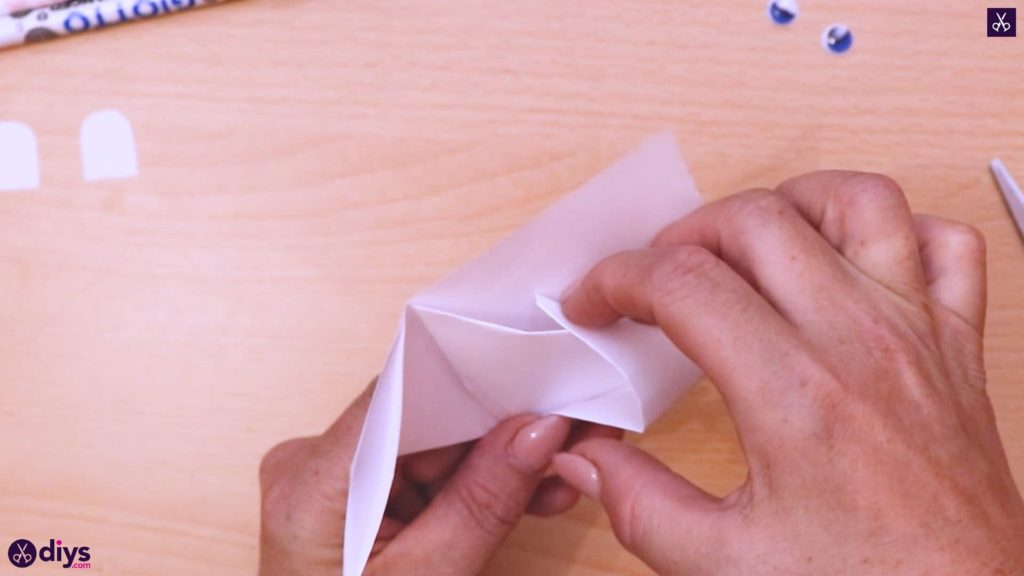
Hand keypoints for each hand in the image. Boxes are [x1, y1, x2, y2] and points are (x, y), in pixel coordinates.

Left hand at [259, 381, 619, 575]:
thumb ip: (484, 503)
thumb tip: (540, 428)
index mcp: (311, 482)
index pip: (398, 394)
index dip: (472, 382)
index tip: (538, 384)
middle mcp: (313, 467)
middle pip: (420, 417)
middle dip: (496, 428)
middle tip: (567, 429)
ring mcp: (335, 483)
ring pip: (432, 447)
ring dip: (496, 462)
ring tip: (559, 476)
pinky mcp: (357, 501)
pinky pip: (425, 476)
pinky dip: (473, 487)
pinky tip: (526, 495)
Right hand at [555, 172, 1023, 574]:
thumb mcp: (725, 565)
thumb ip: (639, 504)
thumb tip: (586, 459)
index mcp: (793, 393)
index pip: (682, 282)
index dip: (616, 280)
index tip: (595, 302)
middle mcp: (859, 342)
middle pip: (755, 220)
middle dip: (682, 233)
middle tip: (655, 276)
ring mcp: (917, 333)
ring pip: (859, 201)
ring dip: (789, 202)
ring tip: (747, 240)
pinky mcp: (957, 345)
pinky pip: (947, 243)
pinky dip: (897, 230)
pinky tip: (851, 261)